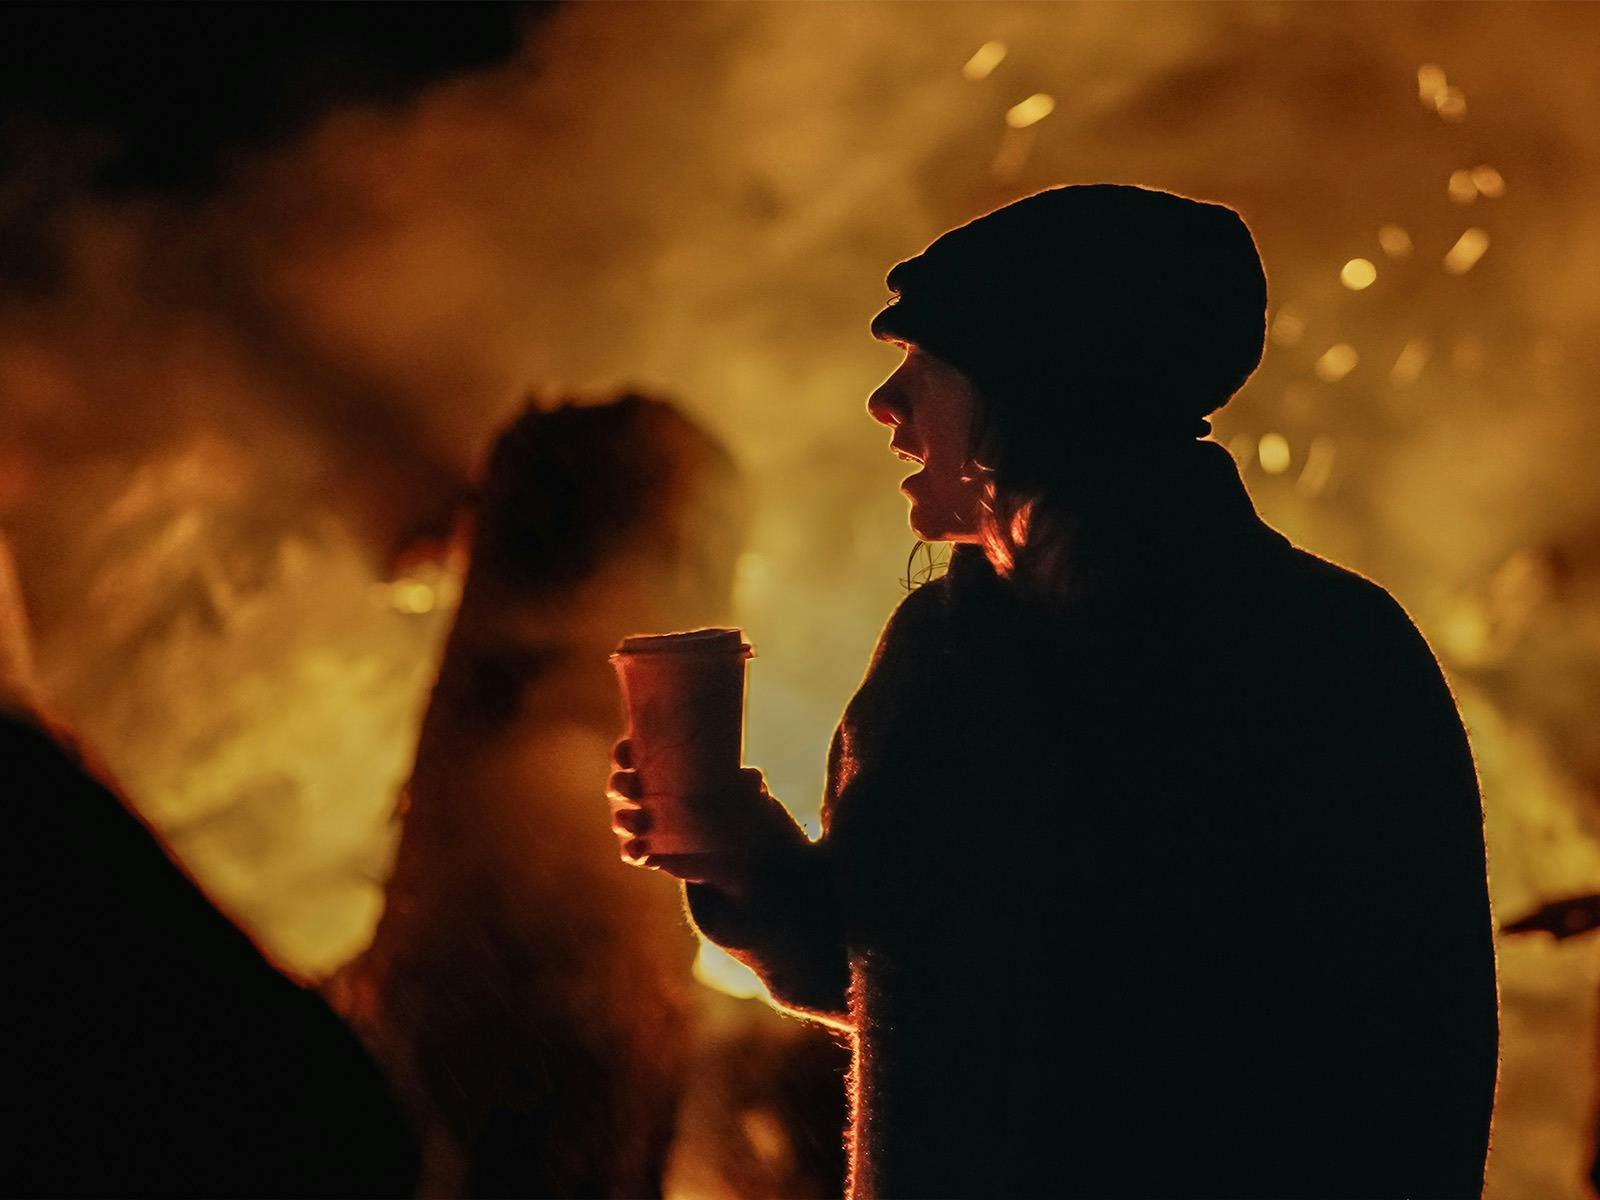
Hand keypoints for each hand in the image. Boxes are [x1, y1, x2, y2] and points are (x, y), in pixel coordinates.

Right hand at [606, 738, 801, 896]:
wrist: (737, 847)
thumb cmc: (734, 805)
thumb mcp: (743, 790)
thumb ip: (747, 782)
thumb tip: (753, 776)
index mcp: (663, 770)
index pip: (632, 755)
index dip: (624, 753)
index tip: (629, 755)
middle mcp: (649, 794)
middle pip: (620, 784)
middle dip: (621, 785)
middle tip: (635, 788)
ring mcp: (646, 823)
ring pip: (622, 818)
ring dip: (625, 820)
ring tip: (640, 823)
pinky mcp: (649, 850)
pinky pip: (631, 851)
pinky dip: (633, 851)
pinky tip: (643, 850)